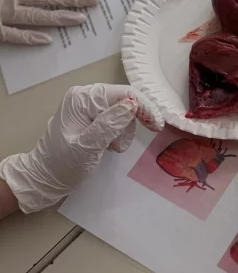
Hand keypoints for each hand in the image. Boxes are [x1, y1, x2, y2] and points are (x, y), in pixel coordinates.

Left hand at [0, 84, 162, 212]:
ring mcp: (88, 107)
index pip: (123, 94)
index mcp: (81, 99)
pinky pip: (115, 119)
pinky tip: (109, 145)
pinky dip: (118, 134)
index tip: (156, 126)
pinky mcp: (91, 118)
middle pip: (124, 101)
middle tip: (124, 145)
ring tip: (111, 148)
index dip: (144, 107)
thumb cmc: (62, 164)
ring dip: (123, 132)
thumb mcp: (87, 147)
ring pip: (122, 112)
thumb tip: (132, 105)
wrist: (45, 178)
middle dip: (129, 124)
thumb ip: (109, 124)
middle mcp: (85, 97)